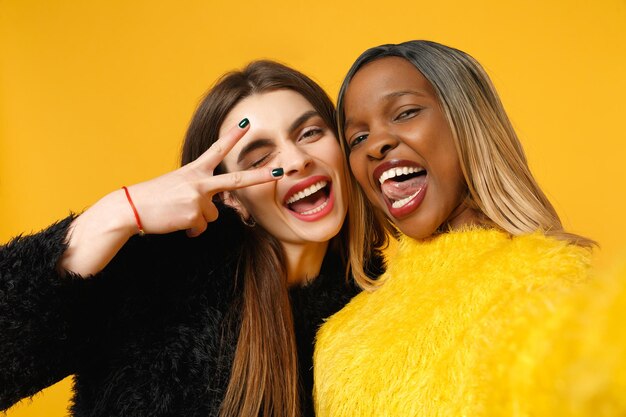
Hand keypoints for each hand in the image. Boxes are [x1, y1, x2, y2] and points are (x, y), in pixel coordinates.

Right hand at [123, 120, 280, 236]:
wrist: (130, 209)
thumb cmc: (154, 198)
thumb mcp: (178, 185)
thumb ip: (198, 191)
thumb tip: (209, 210)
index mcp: (194, 170)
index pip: (217, 150)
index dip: (233, 137)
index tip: (247, 123)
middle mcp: (199, 181)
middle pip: (236, 181)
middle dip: (260, 177)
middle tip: (279, 172)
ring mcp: (198, 198)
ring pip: (212, 215)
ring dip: (197, 218)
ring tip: (177, 213)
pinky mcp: (193, 215)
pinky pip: (200, 228)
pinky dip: (189, 229)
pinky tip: (175, 222)